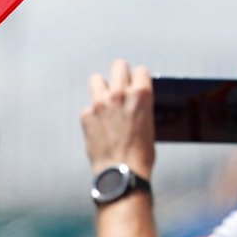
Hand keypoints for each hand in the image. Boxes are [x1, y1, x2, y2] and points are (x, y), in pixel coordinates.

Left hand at [82, 60, 156, 175]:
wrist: (121, 171)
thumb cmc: (140, 153)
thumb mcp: (150, 123)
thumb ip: (140, 106)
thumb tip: (135, 102)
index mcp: (141, 95)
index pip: (140, 70)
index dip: (139, 78)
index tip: (136, 83)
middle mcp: (120, 94)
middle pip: (118, 65)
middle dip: (120, 73)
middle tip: (120, 83)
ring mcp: (100, 103)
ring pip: (96, 79)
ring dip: (101, 86)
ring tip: (105, 99)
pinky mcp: (86, 114)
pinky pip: (88, 106)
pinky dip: (92, 114)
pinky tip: (99, 126)